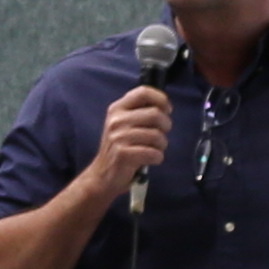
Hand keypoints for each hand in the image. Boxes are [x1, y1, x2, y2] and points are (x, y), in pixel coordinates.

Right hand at [89, 79, 175, 201]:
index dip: (161, 99)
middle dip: (165, 126)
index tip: (166, 110)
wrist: (102, 175)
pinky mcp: (124, 154)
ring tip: (153, 149)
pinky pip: (154, 153)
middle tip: (160, 136)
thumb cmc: (119, 149)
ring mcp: (119, 137)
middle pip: (156, 114)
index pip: (144, 92)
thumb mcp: (123, 124)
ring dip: (161, 145)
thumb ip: (140, 112)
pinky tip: (149, 160)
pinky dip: (157, 158)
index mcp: (117, 108)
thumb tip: (165, 106)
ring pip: (157, 135)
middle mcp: (116, 120)